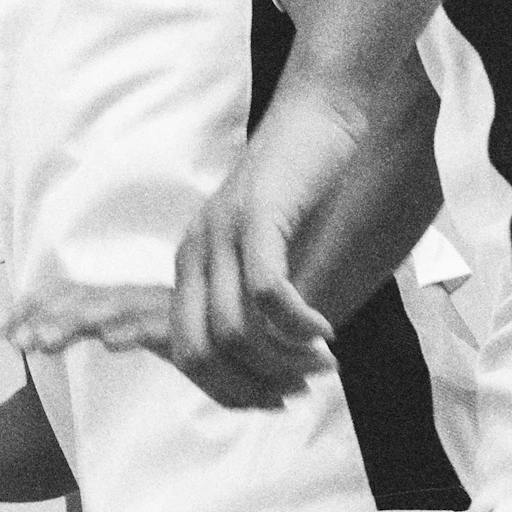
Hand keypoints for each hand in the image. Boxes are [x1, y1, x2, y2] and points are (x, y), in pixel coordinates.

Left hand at [2, 279, 300, 412]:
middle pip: (82, 304)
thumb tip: (127, 343)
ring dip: (72, 325)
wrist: (291, 312)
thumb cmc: (239, 333)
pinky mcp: (194, 324)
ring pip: (112, 312)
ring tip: (35, 342)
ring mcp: (168, 310)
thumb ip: (163, 342)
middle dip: (39, 318)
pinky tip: (109, 341)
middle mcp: (148, 302)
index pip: (78, 304)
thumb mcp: (187, 342)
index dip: (38, 311)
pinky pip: (160, 327)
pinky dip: (134, 331)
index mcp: (138, 306)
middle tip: (2, 335)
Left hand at [165, 66, 368, 404]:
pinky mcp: (259, 215)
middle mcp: (196, 250)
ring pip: (234, 329)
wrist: (318, 111)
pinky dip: (296, 324)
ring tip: (322, 361)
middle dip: (252, 384)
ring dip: (282, 360)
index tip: (277, 400)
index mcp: (191, 263)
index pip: (187, 352)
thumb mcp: (268, 248)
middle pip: (202, 351)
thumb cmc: (301, 183)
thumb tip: (273, 361)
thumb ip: (258, 296)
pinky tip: (323, 331)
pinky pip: (267, 291)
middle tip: (301, 387)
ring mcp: (223, 231)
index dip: (230, 390)